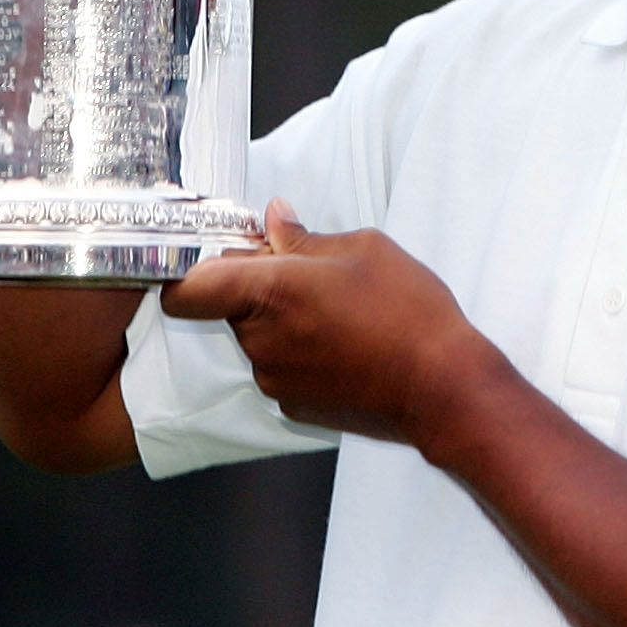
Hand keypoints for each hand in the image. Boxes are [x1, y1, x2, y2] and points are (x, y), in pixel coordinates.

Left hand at [162, 202, 493, 447]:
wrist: (441, 386)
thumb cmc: (408, 312)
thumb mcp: (365, 249)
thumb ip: (307, 238)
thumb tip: (277, 220)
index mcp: (269, 292)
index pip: (185, 289)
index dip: (190, 271)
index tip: (220, 257)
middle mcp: (259, 340)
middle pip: (231, 307)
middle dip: (261, 288)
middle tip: (313, 275)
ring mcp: (274, 378)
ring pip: (260, 337)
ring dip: (286, 321)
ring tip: (343, 314)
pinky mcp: (292, 406)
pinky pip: (283, 367)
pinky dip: (305, 354)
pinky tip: (349, 346)